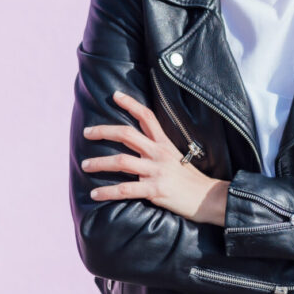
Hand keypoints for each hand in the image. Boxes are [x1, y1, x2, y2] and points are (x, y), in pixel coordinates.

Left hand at [82, 90, 229, 223]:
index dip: (130, 104)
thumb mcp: (176, 158)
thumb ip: (158, 152)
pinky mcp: (155, 190)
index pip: (147, 116)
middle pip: (127, 134)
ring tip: (85, 165)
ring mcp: (156, 171)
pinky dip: (107, 191)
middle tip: (87, 132)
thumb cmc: (191, 180)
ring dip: (99, 162)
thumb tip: (139, 150)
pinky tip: (95, 193)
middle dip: (104, 131)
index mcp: (164, 143)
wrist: (209, 198)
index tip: (115, 95)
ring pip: (121, 161)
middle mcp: (158, 153)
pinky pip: (125, 189)